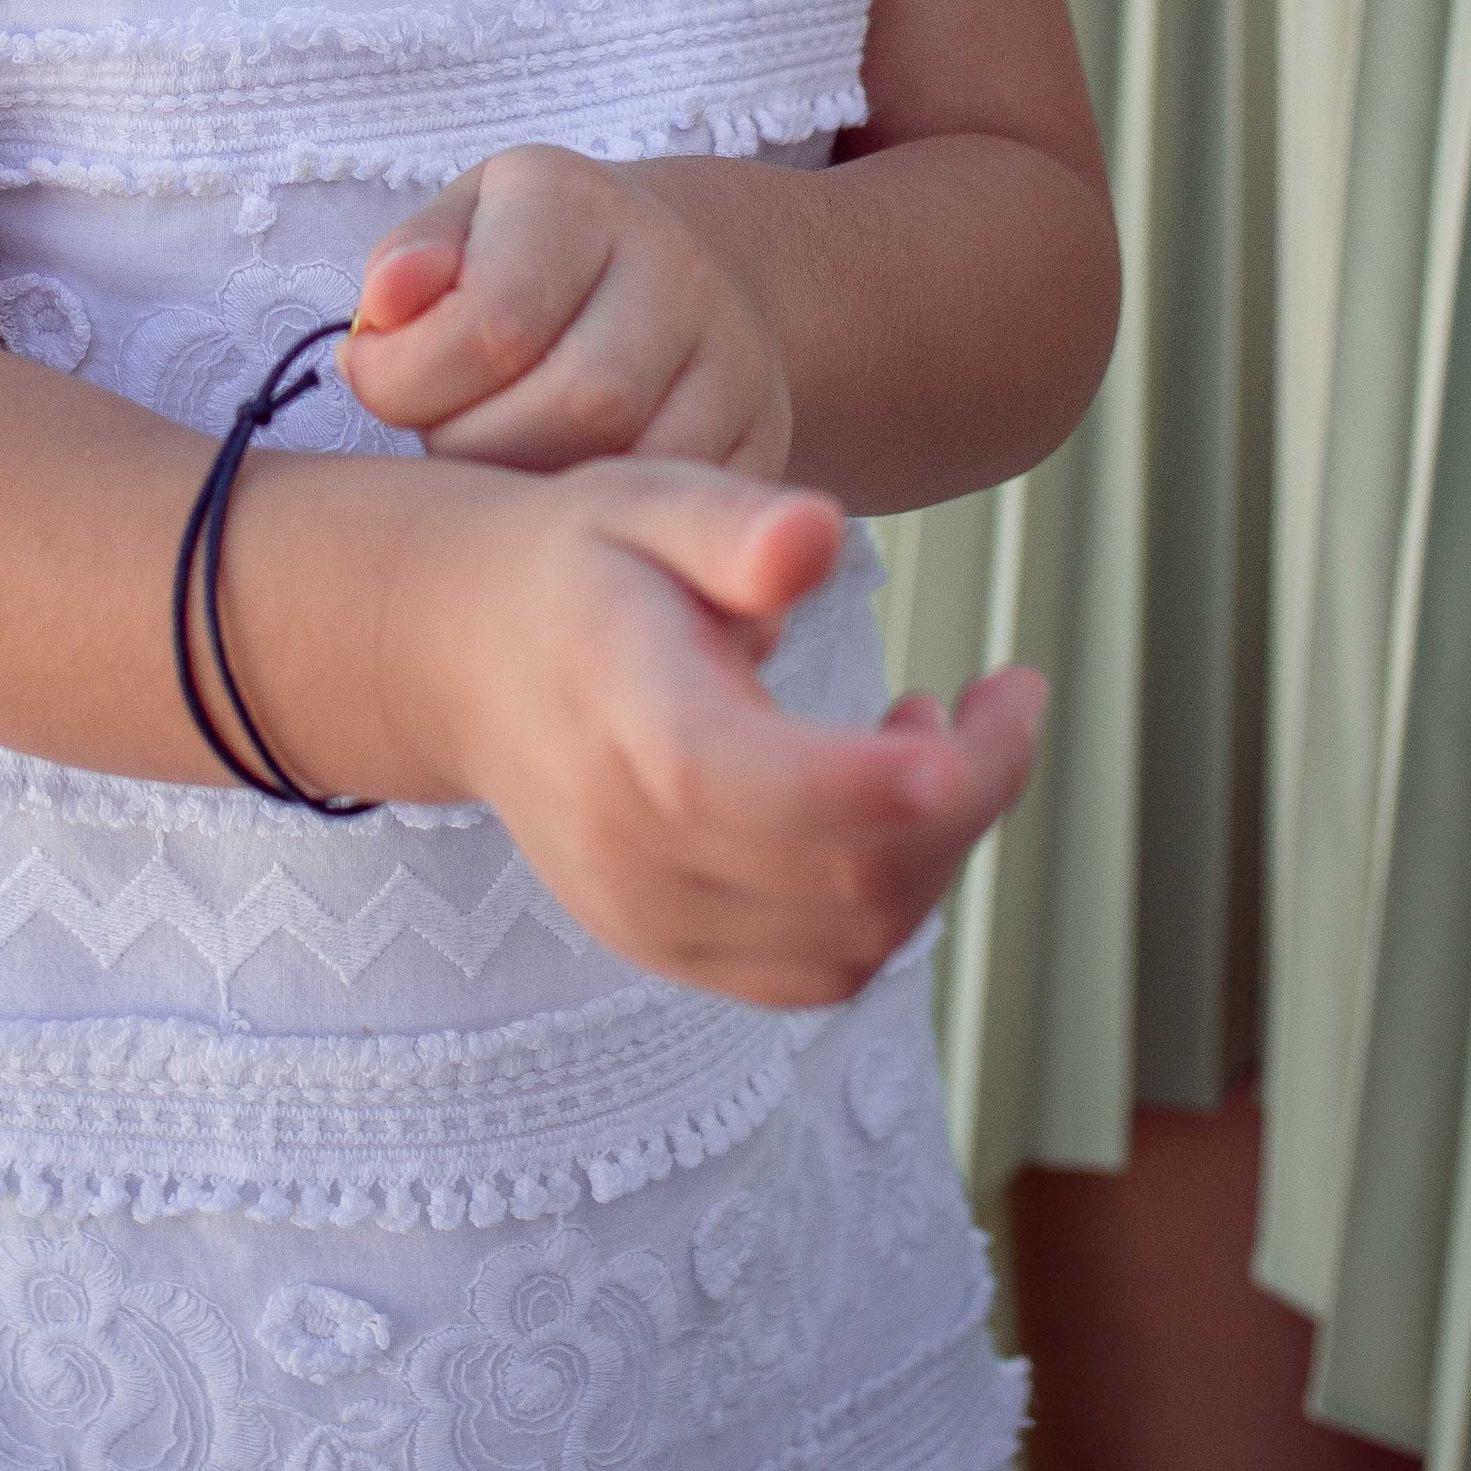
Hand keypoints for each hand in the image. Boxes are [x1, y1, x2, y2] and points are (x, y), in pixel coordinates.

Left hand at [340, 142, 793, 476]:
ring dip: (533, 488)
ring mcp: (734, 356)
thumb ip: (408, 260)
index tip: (372, 377)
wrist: (674, 268)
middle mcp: (675, 269)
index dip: (407, 377)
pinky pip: (683, 506)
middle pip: (575, 403)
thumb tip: (385, 303)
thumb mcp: (459, 225)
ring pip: (633, 466)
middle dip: (473, 444)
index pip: (493, 321)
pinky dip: (605, 520)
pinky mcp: (763, 433)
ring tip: (493, 462)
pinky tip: (555, 498)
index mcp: (578, 203)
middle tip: (440, 433)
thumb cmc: (527, 256)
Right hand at [400, 454, 1045, 1000]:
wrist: (464, 655)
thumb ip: (736, 524)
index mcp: (631, 728)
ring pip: (851, 943)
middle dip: (970, 795)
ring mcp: (649, 916)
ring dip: (936, 852)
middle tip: (1005, 698)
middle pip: (851, 880)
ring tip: (935, 740)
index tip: (996, 708)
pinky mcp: (670, 946)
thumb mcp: (645, 499)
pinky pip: (816, 970)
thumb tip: (819, 537)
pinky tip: (884, 806)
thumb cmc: (576, 563)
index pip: (772, 792)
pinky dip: (886, 903)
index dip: (897, 779)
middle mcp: (634, 849)